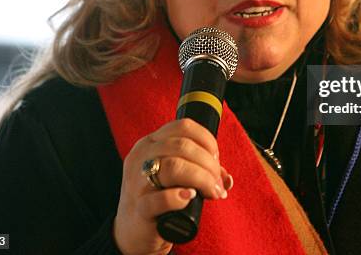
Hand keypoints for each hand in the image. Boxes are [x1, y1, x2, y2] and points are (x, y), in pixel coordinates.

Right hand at [113, 119, 232, 254]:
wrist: (133, 233)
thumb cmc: (159, 199)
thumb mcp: (175, 177)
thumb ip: (200, 171)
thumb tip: (226, 178)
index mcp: (149, 143)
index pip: (183, 127)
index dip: (206, 140)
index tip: (216, 158)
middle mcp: (140, 157)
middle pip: (182, 146)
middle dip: (208, 163)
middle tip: (218, 182)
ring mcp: (137, 183)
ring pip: (173, 166)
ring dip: (202, 178)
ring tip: (212, 192)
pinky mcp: (139, 209)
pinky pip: (160, 199)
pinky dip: (179, 197)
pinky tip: (190, 197)